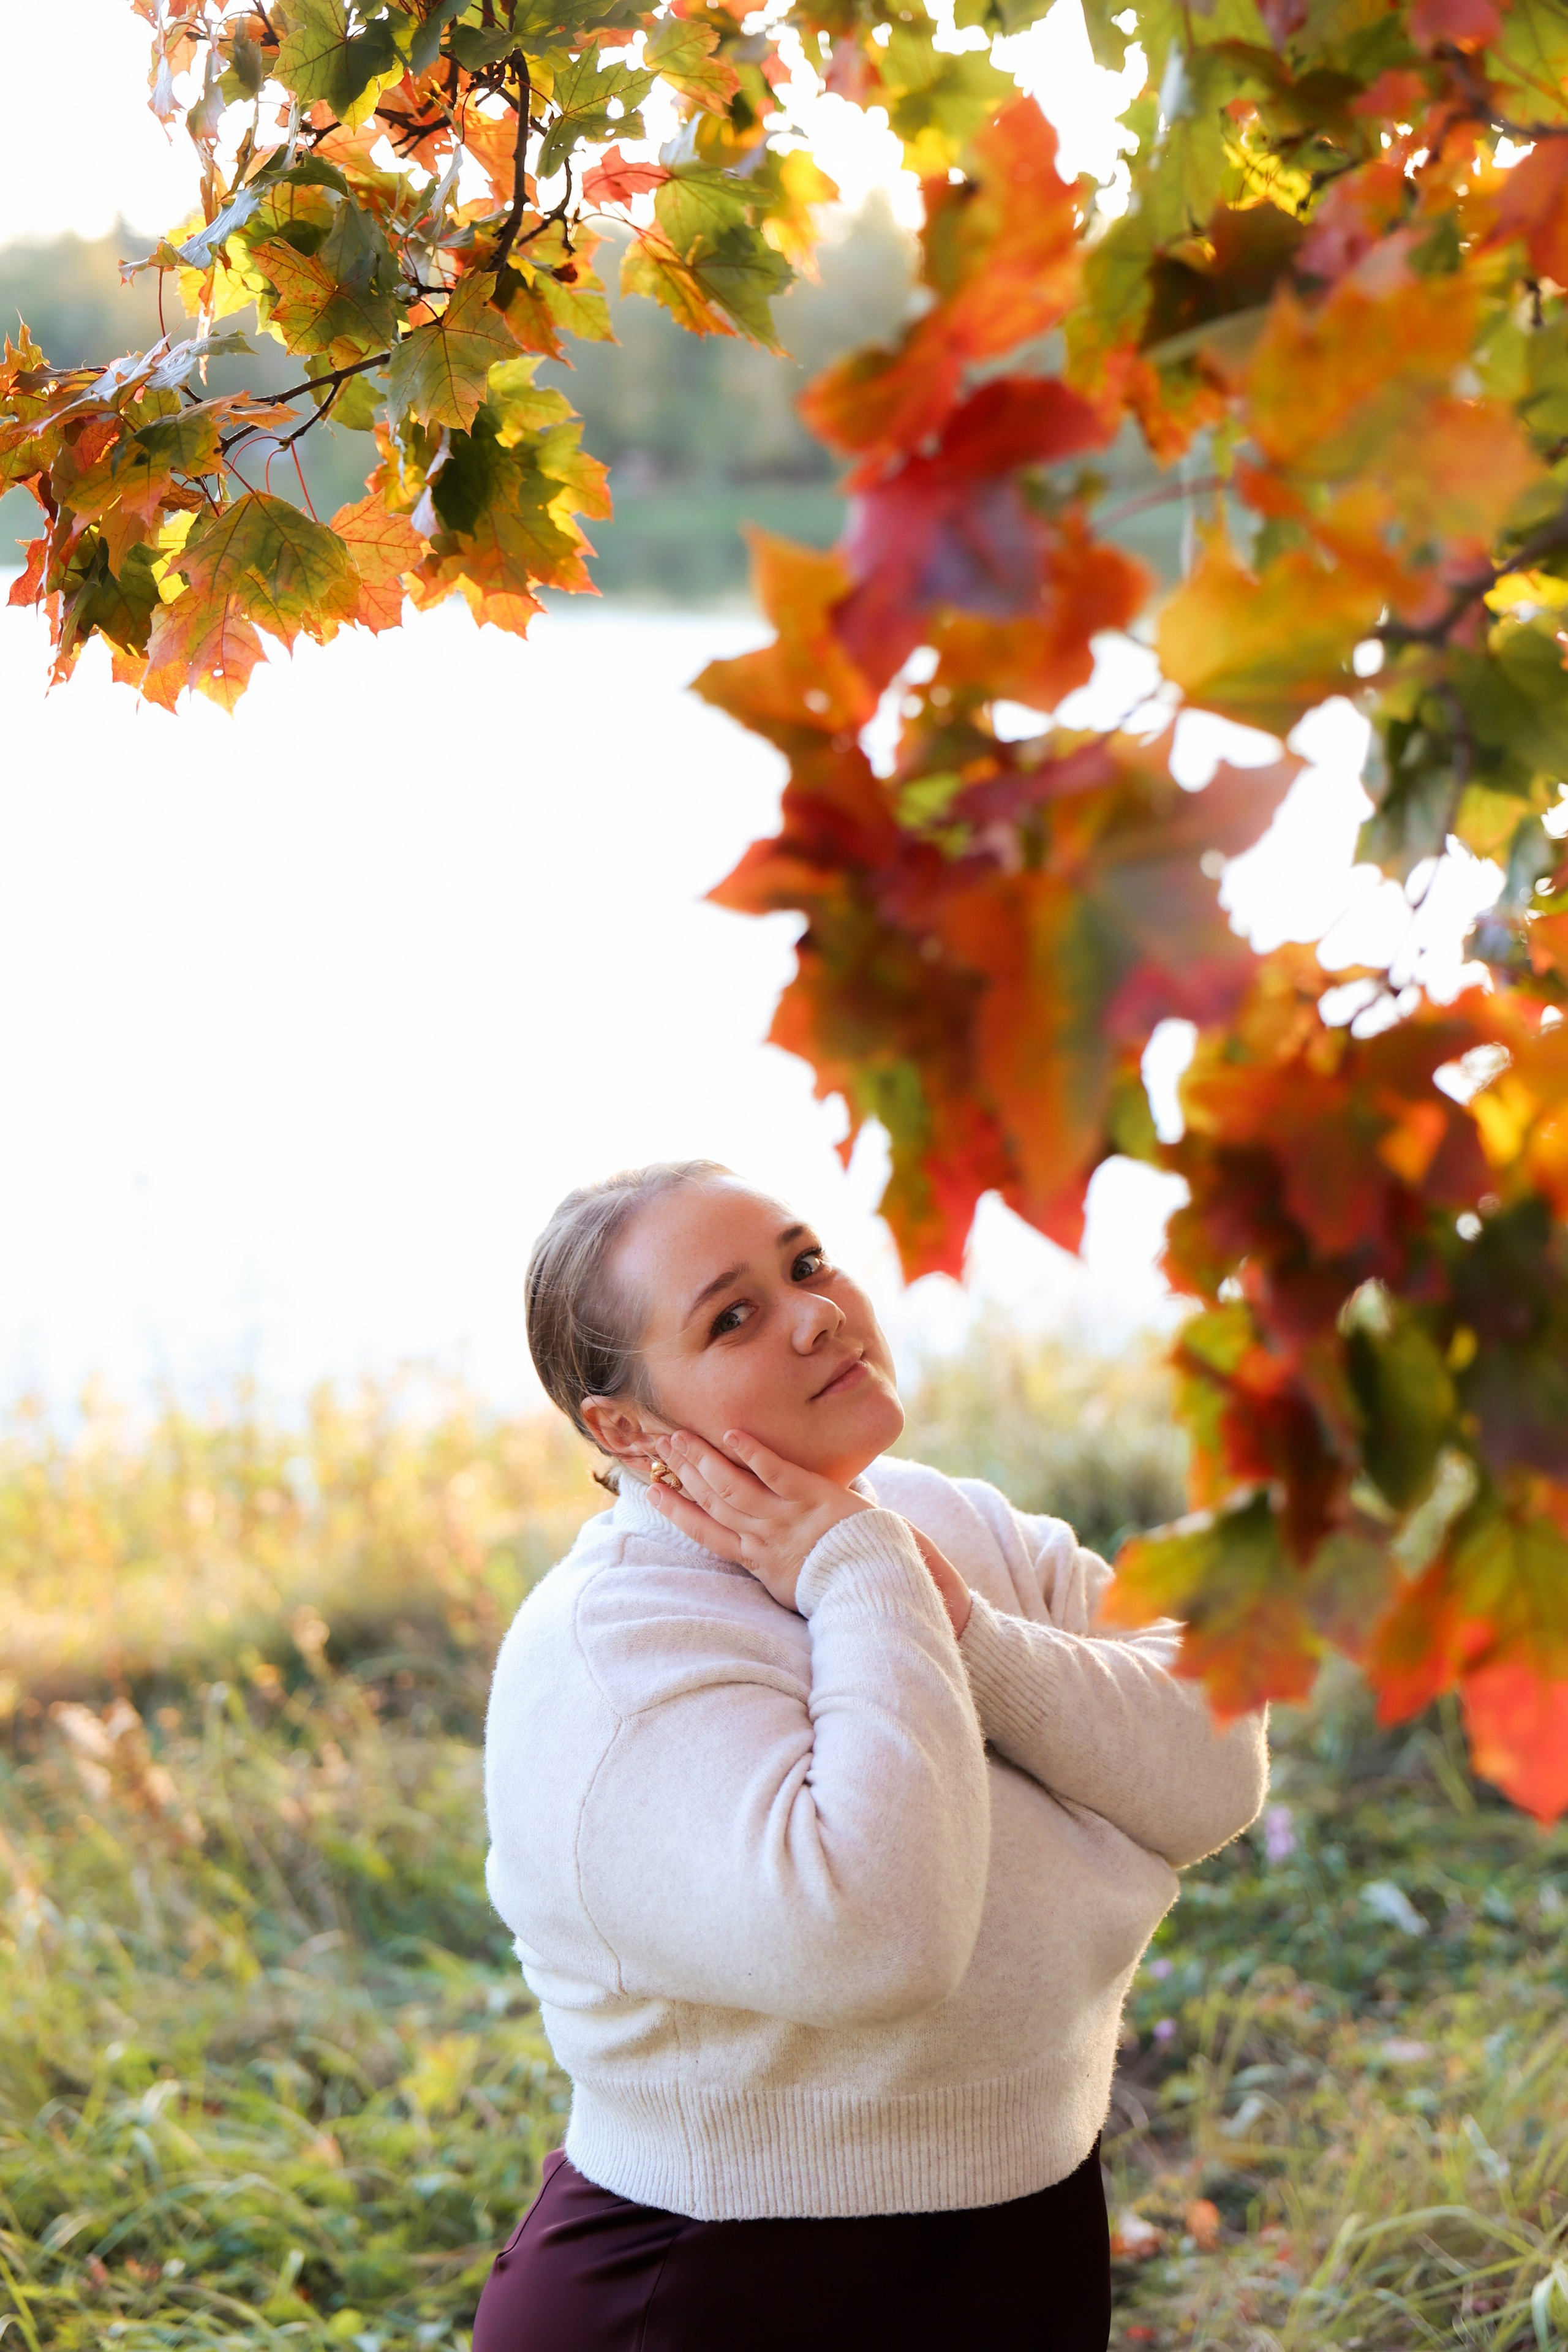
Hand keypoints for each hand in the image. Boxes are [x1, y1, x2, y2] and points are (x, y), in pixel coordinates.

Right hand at [645, 1430, 970, 1635]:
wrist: (878, 1583)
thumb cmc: (838, 1582)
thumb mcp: (793, 1587)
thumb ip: (772, 1564)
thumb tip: (752, 1552)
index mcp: (759, 1562)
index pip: (707, 1534)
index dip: (677, 1512)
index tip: (653, 1492)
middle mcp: (766, 1539)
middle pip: (714, 1501)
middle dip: (684, 1473)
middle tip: (659, 1447)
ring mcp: (788, 1518)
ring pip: (734, 1487)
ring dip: (705, 1459)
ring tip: (681, 1436)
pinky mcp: (814, 1498)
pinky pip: (778, 1473)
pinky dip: (754, 1454)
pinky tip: (733, 1434)